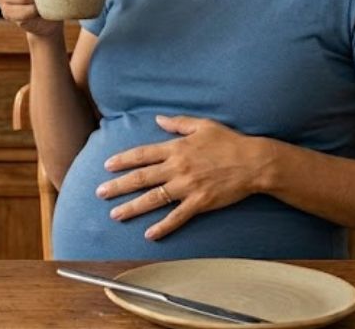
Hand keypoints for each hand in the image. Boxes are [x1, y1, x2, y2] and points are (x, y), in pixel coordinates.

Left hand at [95, 115, 271, 239]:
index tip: (106, 166)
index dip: (122, 160)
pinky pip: (177, 217)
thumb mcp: (203, 125)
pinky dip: (163, 226)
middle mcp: (177, 168)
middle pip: (141, 178)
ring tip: (115, 214)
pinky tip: (149, 234)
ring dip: (132, 207)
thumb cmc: (229, 142)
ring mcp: (187, 186)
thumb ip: (177, 123)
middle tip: (100, 193)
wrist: (254, 162)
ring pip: (154, 198)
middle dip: (118, 186)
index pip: (142, 154)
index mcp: (176, 148)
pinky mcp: (200, 202)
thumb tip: (157, 119)